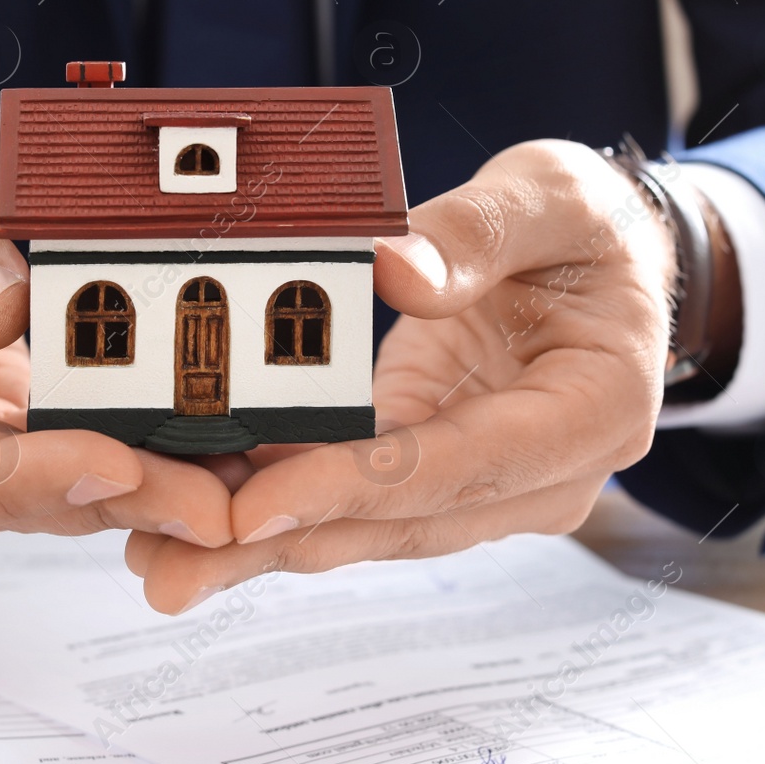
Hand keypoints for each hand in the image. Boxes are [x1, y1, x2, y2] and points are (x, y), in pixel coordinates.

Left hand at [125, 140, 677, 611]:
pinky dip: (275, 501)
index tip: (258, 507)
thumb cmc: (589, 227)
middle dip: (280, 543)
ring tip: (157, 557)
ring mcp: (484, 480)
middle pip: (398, 519)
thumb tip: (390, 267)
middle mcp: (541, 470)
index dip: (355, 487)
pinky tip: (193, 513)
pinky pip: (349, 491)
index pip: (461, 465)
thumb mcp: (552, 197)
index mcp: (593, 410)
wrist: (607, 260)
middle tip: (173, 565)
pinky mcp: (431, 464)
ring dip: (261, 543)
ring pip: (364, 522)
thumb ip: (478, 233)